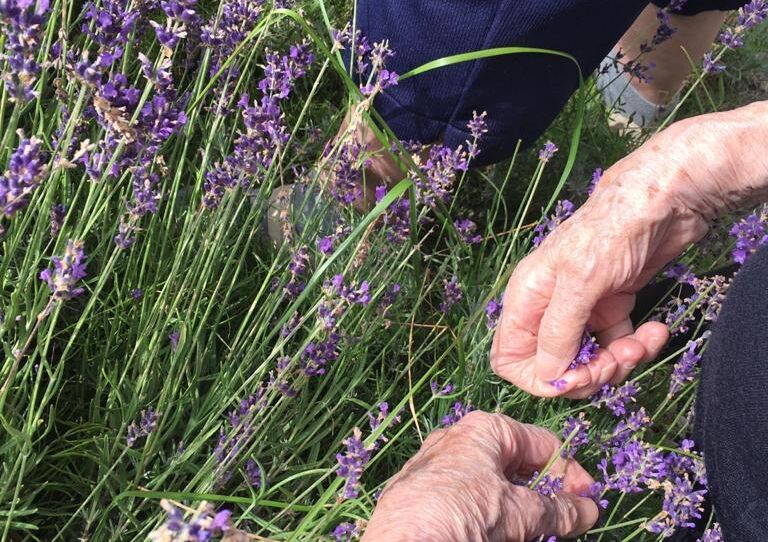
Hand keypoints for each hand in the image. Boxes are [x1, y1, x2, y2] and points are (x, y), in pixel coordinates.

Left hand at [362, 411, 598, 540]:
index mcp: (484, 429)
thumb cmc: (462, 514)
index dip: (571, 473)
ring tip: (530, 532)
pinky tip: (495, 533)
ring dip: (518, 508)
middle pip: (516, 463)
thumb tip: (590, 509)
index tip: (589, 502)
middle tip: (563, 521)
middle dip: (543, 493)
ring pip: (491, 484)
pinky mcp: (419, 494)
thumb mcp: (519, 513)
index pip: (542, 444)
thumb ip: (558, 510)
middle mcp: (457, 440)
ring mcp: (435, 467)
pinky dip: (489, 514)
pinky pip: (465, 498)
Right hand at [490, 101, 767, 397]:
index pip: (510, 357)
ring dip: (617, 362)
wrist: (665, 201)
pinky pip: (616, 345)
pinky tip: (654, 331)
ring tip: (642, 344)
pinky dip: (636, 347)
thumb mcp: (580, 282)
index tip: (574, 377)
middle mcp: (549, 307)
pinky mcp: (612, 307)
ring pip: (588, 360)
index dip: (538, 376)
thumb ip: (558, 331)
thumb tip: (547, 375)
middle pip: (553, 365)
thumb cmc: (612, 232)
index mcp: (527, 298)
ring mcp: (581, 309)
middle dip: (587, 372)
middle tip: (617, 361)